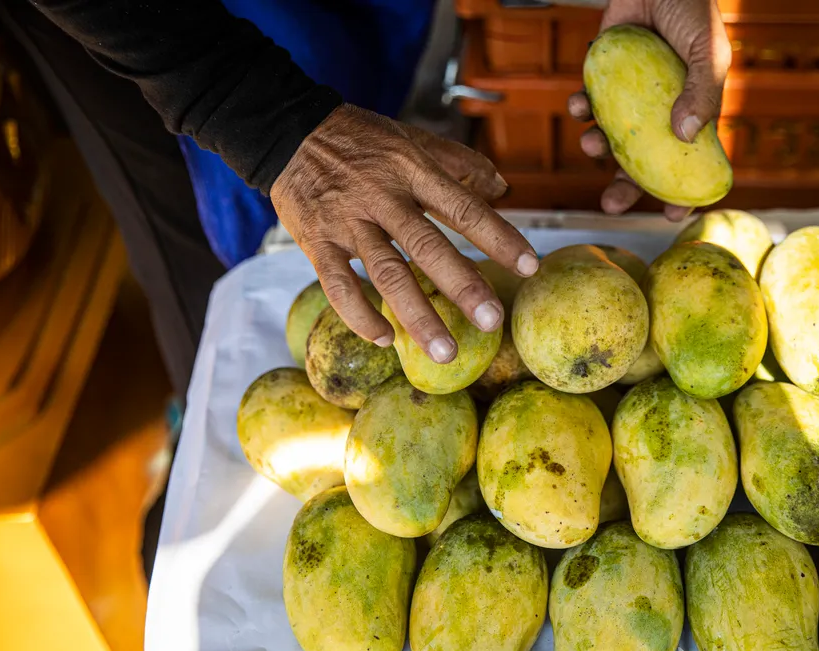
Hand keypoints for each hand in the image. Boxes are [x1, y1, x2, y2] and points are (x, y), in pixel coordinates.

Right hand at [272, 103, 537, 363]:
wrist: (288, 130)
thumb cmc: (363, 140)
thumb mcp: (413, 140)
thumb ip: (460, 164)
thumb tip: (503, 189)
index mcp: (413, 171)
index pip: (464, 208)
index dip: (499, 238)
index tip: (529, 267)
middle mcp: (384, 197)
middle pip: (428, 246)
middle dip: (463, 286)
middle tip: (491, 321)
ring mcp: (348, 221)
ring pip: (386, 273)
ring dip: (416, 316)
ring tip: (444, 351)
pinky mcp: (317, 241)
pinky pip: (338, 285)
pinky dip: (359, 315)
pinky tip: (384, 338)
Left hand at [568, 0, 730, 220]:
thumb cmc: (692, 9)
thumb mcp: (708, 51)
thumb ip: (702, 91)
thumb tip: (687, 135)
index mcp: (692, 112)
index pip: (690, 162)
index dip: (681, 192)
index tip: (671, 217)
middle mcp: (659, 110)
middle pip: (642, 161)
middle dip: (624, 186)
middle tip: (609, 205)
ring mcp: (629, 95)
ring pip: (610, 137)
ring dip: (597, 148)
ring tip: (591, 144)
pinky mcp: (602, 76)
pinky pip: (587, 102)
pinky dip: (578, 109)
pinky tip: (576, 107)